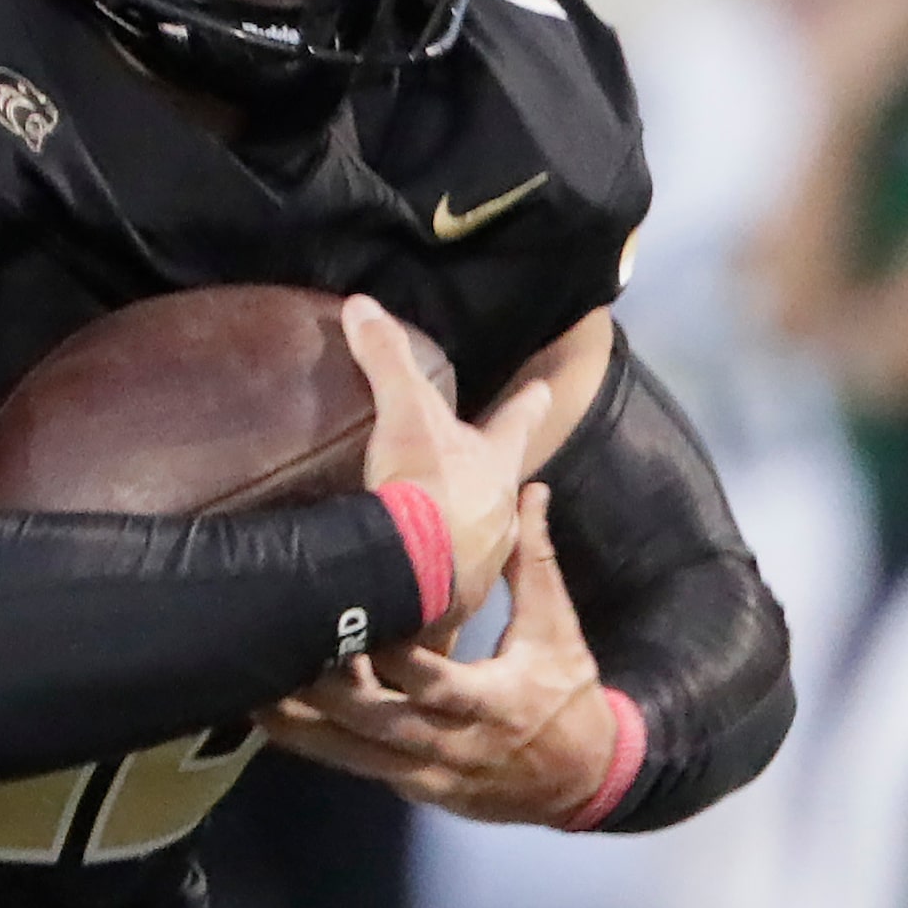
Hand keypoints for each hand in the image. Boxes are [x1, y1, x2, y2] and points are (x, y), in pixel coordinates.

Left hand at [259, 481, 618, 825]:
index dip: (394, 656)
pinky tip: (275, 721)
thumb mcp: (557, 628)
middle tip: (284, 648)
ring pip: (356, 754)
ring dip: (305, 725)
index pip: (434, 681)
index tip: (357, 619)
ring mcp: (429, 773)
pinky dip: (319, 746)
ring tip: (255, 689)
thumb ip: (534, 560)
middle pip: (380, 722)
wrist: (585, 783)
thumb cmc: (567, 693)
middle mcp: (454, 744)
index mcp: (494, 701)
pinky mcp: (413, 789)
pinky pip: (359, 768)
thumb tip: (531, 488)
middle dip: (329, 690)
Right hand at [343, 294, 549, 624]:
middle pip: (505, 491)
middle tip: (482, 481)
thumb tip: (362, 303)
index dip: (527, 405)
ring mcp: (485, 563)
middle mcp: (502, 514)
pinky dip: (438, 593)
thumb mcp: (404, 411)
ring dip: (468, 542)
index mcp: (495, 464)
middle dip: (495, 485)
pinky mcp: (456, 604)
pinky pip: (450, 596)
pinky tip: (421, 601)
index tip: (545, 391)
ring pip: (484, 546)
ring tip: (444, 544)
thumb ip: (386, 358)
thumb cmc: (422, 480)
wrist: (413, 566)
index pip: (516, 423)